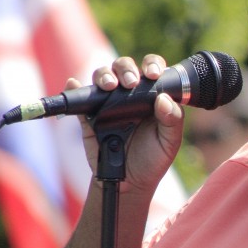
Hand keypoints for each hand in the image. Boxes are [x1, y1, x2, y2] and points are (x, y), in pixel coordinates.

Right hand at [70, 54, 184, 193]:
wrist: (129, 183)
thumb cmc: (152, 159)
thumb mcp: (170, 143)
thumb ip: (173, 120)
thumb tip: (164, 98)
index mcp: (151, 96)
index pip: (151, 70)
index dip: (152, 65)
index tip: (153, 74)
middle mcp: (129, 95)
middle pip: (123, 67)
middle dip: (126, 69)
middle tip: (130, 82)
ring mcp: (107, 103)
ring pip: (102, 77)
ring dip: (103, 75)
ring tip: (109, 86)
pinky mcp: (89, 116)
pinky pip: (80, 98)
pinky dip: (74, 87)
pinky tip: (74, 83)